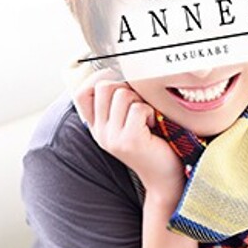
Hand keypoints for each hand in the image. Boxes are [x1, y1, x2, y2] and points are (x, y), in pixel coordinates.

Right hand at [73, 67, 184, 200]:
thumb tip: (120, 68)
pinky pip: (138, 108)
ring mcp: (113, 138)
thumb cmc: (153, 144)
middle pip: (103, 86)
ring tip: (148, 118)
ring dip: (140, 101)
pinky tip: (154, 126)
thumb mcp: (130, 122)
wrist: (165, 179)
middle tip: (140, 104)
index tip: (120, 81)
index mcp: (97, 127)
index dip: (99, 78)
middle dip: (126, 87)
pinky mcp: (129, 141)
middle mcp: (100, 132)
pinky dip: (151, 112)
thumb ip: (119, 102)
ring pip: (122, 94)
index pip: (82, 92)